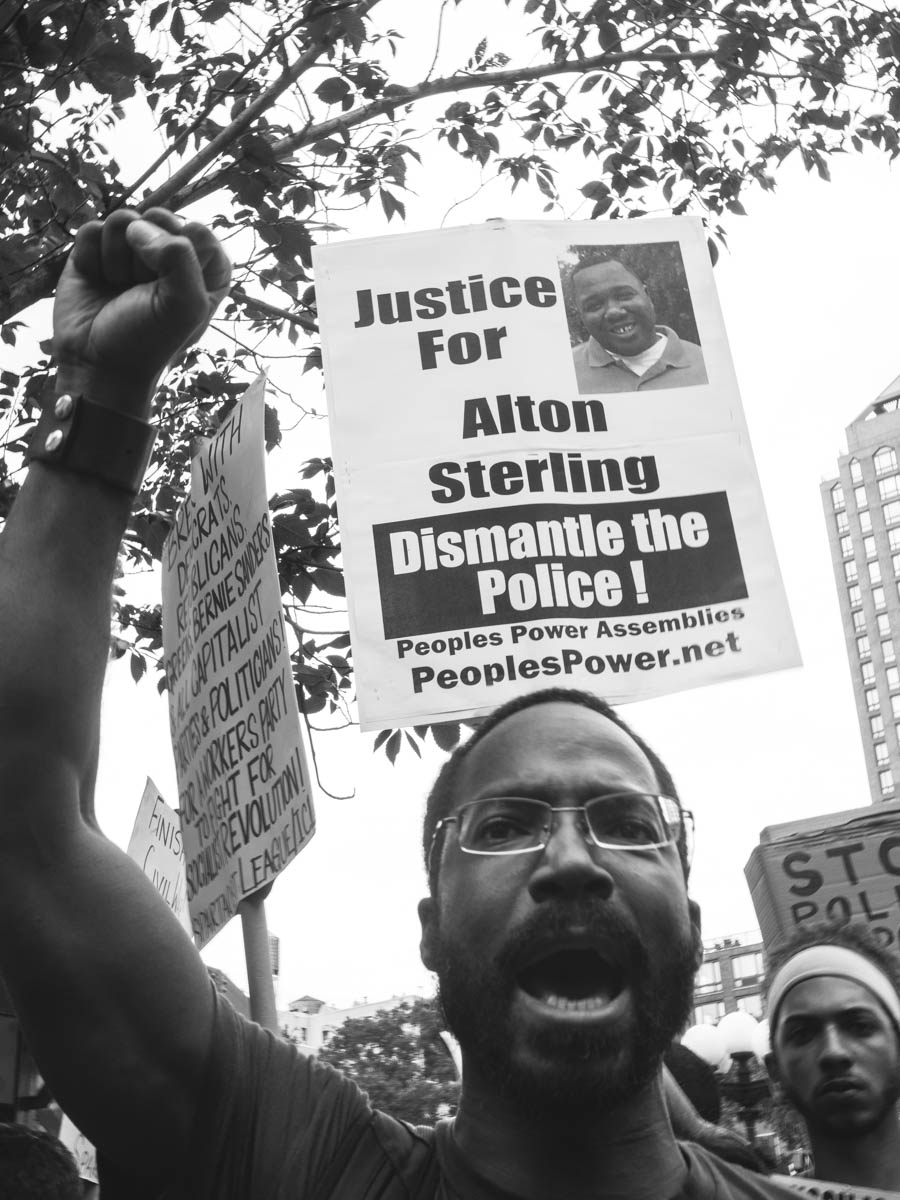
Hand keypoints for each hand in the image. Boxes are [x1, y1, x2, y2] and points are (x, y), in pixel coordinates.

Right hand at [53, 207, 231, 410]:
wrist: (97, 365)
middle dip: (145, 254)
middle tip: (142, 289)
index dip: (179, 254)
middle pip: (157, 218)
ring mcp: (130, 251)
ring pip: (121, 219)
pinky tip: (98, 281)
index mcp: (204, 269)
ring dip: (117, 258)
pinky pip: (91, 230)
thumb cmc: (149, 341)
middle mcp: (169, 255)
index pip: (197, 230)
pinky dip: (91, 257)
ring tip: (119, 288)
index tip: (170, 287)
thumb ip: (180, 255)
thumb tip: (138, 225)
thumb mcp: (184, 305)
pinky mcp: (95, 252)